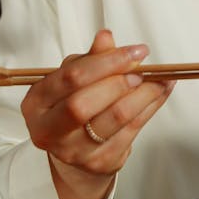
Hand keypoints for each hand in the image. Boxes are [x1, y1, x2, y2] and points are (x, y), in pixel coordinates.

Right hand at [21, 29, 174, 198]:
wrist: (77, 150)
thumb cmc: (74, 104)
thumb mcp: (76, 78)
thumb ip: (92, 58)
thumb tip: (105, 37)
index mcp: (37, 101)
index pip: (71, 78)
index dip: (106, 62)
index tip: (135, 51)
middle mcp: (49, 130)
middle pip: (84, 104)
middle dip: (118, 82)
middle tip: (142, 70)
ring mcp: (74, 150)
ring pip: (115, 118)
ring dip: (144, 93)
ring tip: (160, 78)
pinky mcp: (100, 161)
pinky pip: (133, 129)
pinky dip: (152, 106)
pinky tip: (161, 91)